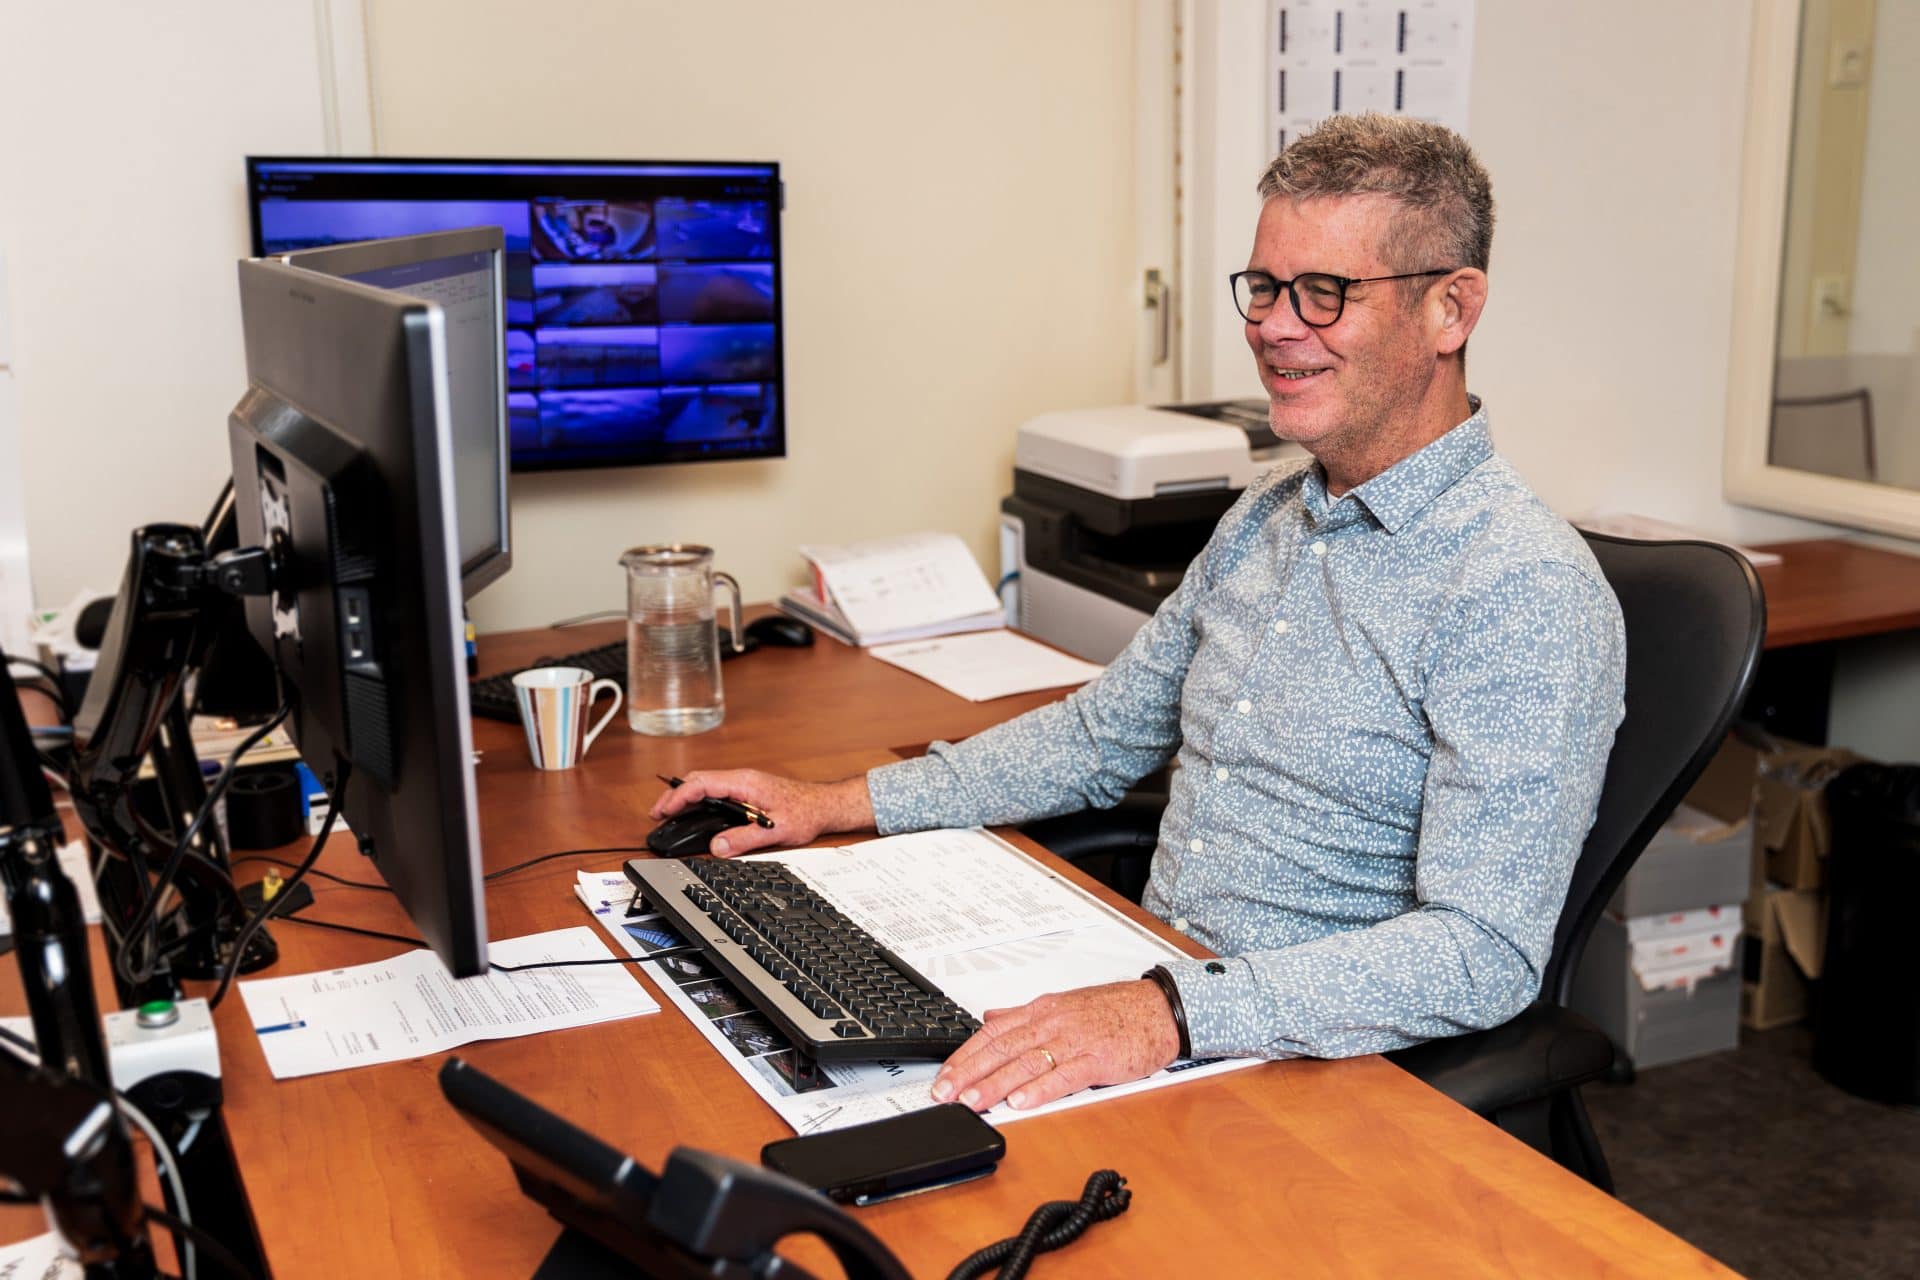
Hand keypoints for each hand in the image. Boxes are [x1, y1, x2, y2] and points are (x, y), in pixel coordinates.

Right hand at [648, 770, 873, 856]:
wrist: (825, 805)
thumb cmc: (806, 812)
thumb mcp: (776, 831)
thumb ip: (745, 838)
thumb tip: (717, 847)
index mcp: (745, 783)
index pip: (702, 783)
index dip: (678, 796)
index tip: (663, 810)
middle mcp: (742, 779)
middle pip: (698, 780)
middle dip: (674, 795)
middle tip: (658, 814)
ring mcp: (743, 784)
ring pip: (705, 784)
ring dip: (685, 797)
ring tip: (668, 814)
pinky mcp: (746, 791)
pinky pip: (715, 790)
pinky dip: (698, 799)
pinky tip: (693, 812)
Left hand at [930, 980, 1180, 1111]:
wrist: (1159, 1009)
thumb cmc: (1115, 1010)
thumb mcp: (1063, 1005)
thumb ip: (1024, 1015)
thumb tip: (990, 1017)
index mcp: (1042, 1011)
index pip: (992, 1033)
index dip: (964, 1056)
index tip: (943, 1077)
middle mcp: (1053, 1023)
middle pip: (1003, 1049)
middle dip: (969, 1073)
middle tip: (945, 1094)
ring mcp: (1075, 1041)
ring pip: (1027, 1063)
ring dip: (996, 1084)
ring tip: (972, 1102)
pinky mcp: (1098, 1059)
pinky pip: (1065, 1075)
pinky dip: (1041, 1089)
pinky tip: (1021, 1102)